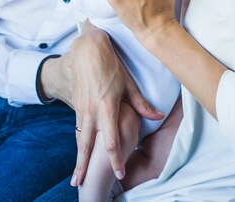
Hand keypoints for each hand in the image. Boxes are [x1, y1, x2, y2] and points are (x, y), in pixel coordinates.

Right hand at [70, 23, 163, 186]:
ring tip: (76, 177)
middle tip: (80, 185)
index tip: (120, 174)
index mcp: (106, 107)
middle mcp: (91, 111)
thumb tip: (159, 115)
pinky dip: (78, 143)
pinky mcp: (76, 105)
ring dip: (78, 158)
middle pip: (86, 145)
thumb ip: (141, 103)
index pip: (110, 141)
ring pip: (79, 138)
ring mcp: (81, 108)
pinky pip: (77, 128)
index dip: (115, 160)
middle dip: (84, 167)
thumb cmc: (110, 65)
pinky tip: (79, 153)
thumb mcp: (128, 83)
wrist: (87, 50)